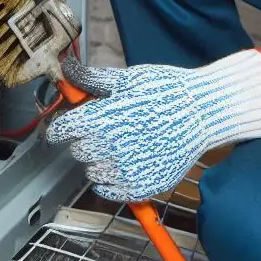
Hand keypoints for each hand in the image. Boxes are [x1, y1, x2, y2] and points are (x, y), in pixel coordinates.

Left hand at [45, 51, 260, 202]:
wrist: (201, 113)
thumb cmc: (165, 91)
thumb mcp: (128, 79)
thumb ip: (93, 79)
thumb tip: (67, 70)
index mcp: (103, 117)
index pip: (63, 129)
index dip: (59, 127)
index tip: (60, 128)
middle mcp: (110, 146)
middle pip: (78, 150)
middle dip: (85, 139)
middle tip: (102, 129)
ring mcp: (126, 170)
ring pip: (92, 171)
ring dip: (99, 160)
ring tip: (120, 145)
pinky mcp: (140, 187)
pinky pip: (108, 191)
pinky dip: (110, 180)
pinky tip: (124, 163)